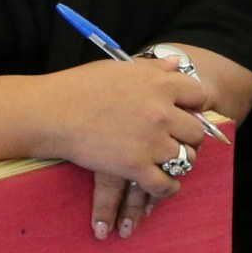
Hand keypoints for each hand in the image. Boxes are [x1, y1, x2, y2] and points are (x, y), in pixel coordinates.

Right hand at [39, 58, 209, 238]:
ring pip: (186, 159)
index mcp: (160, 84)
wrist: (52, 112)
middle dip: (188, 137)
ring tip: (170, 162)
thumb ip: (153, 68)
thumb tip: (176, 64)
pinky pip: (166, 184)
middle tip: (177, 140)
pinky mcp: (136, 167)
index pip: (198, 95)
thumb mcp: (120, 69)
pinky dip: (168, 188)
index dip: (193, 105)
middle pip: (196, 131)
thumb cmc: (80, 87)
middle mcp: (162, 112)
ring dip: (180, 162)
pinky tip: (165, 185)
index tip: (184, 111)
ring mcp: (151, 142)